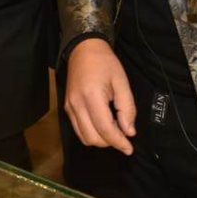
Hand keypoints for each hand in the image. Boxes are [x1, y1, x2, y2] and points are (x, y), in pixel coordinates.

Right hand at [65, 38, 135, 154]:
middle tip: (123, 134)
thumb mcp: (122, 82)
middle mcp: (76, 104)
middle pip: (93, 138)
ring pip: (84, 137)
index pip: (105, 129)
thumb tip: (129, 131)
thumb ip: (127, 108)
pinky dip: (91, 133)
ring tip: (113, 128)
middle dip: (110, 142)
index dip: (119, 142)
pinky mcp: (67, 107)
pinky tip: (102, 124)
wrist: (84, 49)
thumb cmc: (105, 63)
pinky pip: (78, 129)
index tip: (129, 148)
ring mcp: (69, 107)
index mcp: (91, 96)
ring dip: (100, 140)